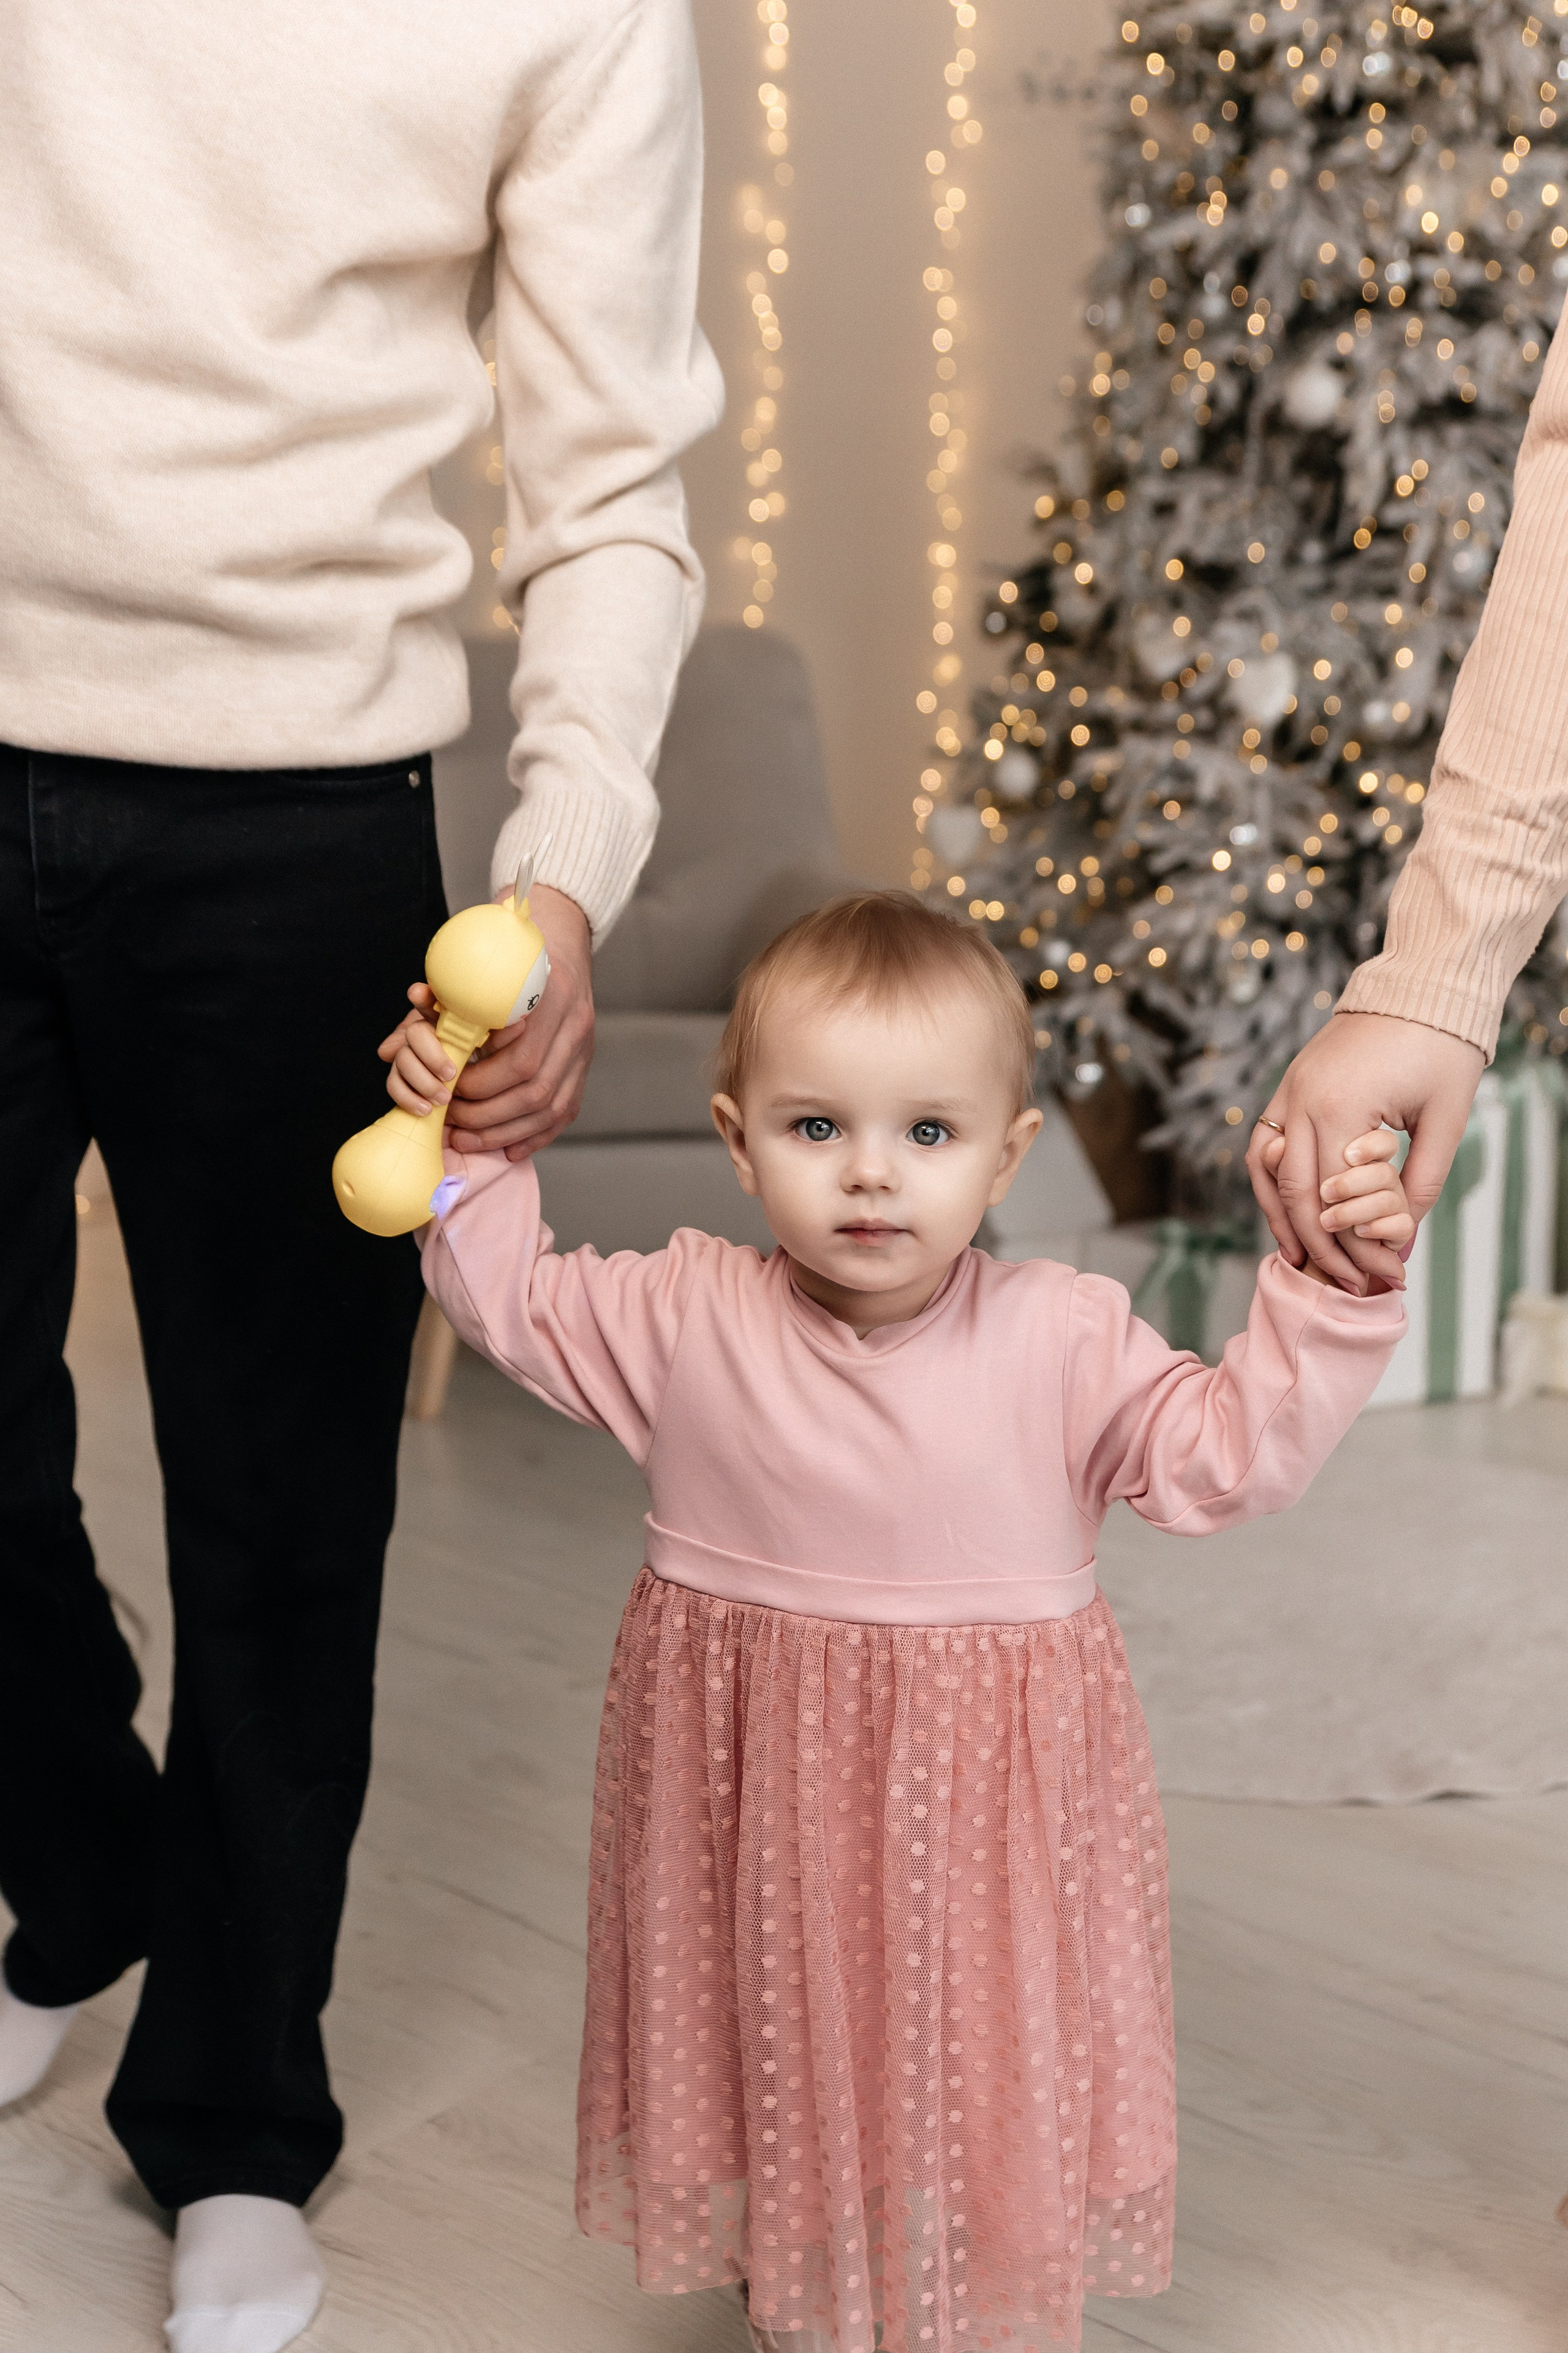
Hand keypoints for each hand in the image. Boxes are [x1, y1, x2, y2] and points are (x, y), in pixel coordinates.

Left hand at [377, 883, 594, 1160]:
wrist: (560, 937)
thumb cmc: (513, 954)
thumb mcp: (479, 965)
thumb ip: (441, 1001)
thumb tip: (395, 1037)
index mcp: (552, 997)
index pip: (520, 1061)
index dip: (480, 1085)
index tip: (448, 1090)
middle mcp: (575, 1025)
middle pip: (534, 1090)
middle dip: (487, 1114)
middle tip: (451, 1118)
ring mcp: (584, 1048)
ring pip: (549, 1107)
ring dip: (505, 1130)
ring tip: (468, 1136)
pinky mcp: (584, 1065)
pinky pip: (564, 1112)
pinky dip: (535, 1135)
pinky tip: (507, 1147)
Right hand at [1245, 1011, 1482, 1293]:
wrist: (1422, 984)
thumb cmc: (1441, 1046)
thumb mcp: (1446, 1120)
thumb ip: (1420, 1182)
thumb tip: (1399, 1238)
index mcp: (1341, 1107)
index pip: (1338, 1198)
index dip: (1358, 1246)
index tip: (1385, 1277)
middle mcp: (1302, 1101)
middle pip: (1298, 1194)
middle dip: (1323, 1247)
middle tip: (1351, 1284)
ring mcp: (1289, 1091)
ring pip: (1268, 1173)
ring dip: (1282, 1221)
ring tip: (1303, 1260)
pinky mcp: (1290, 1085)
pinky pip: (1265, 1145)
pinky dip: (1271, 1184)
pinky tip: (1286, 1212)